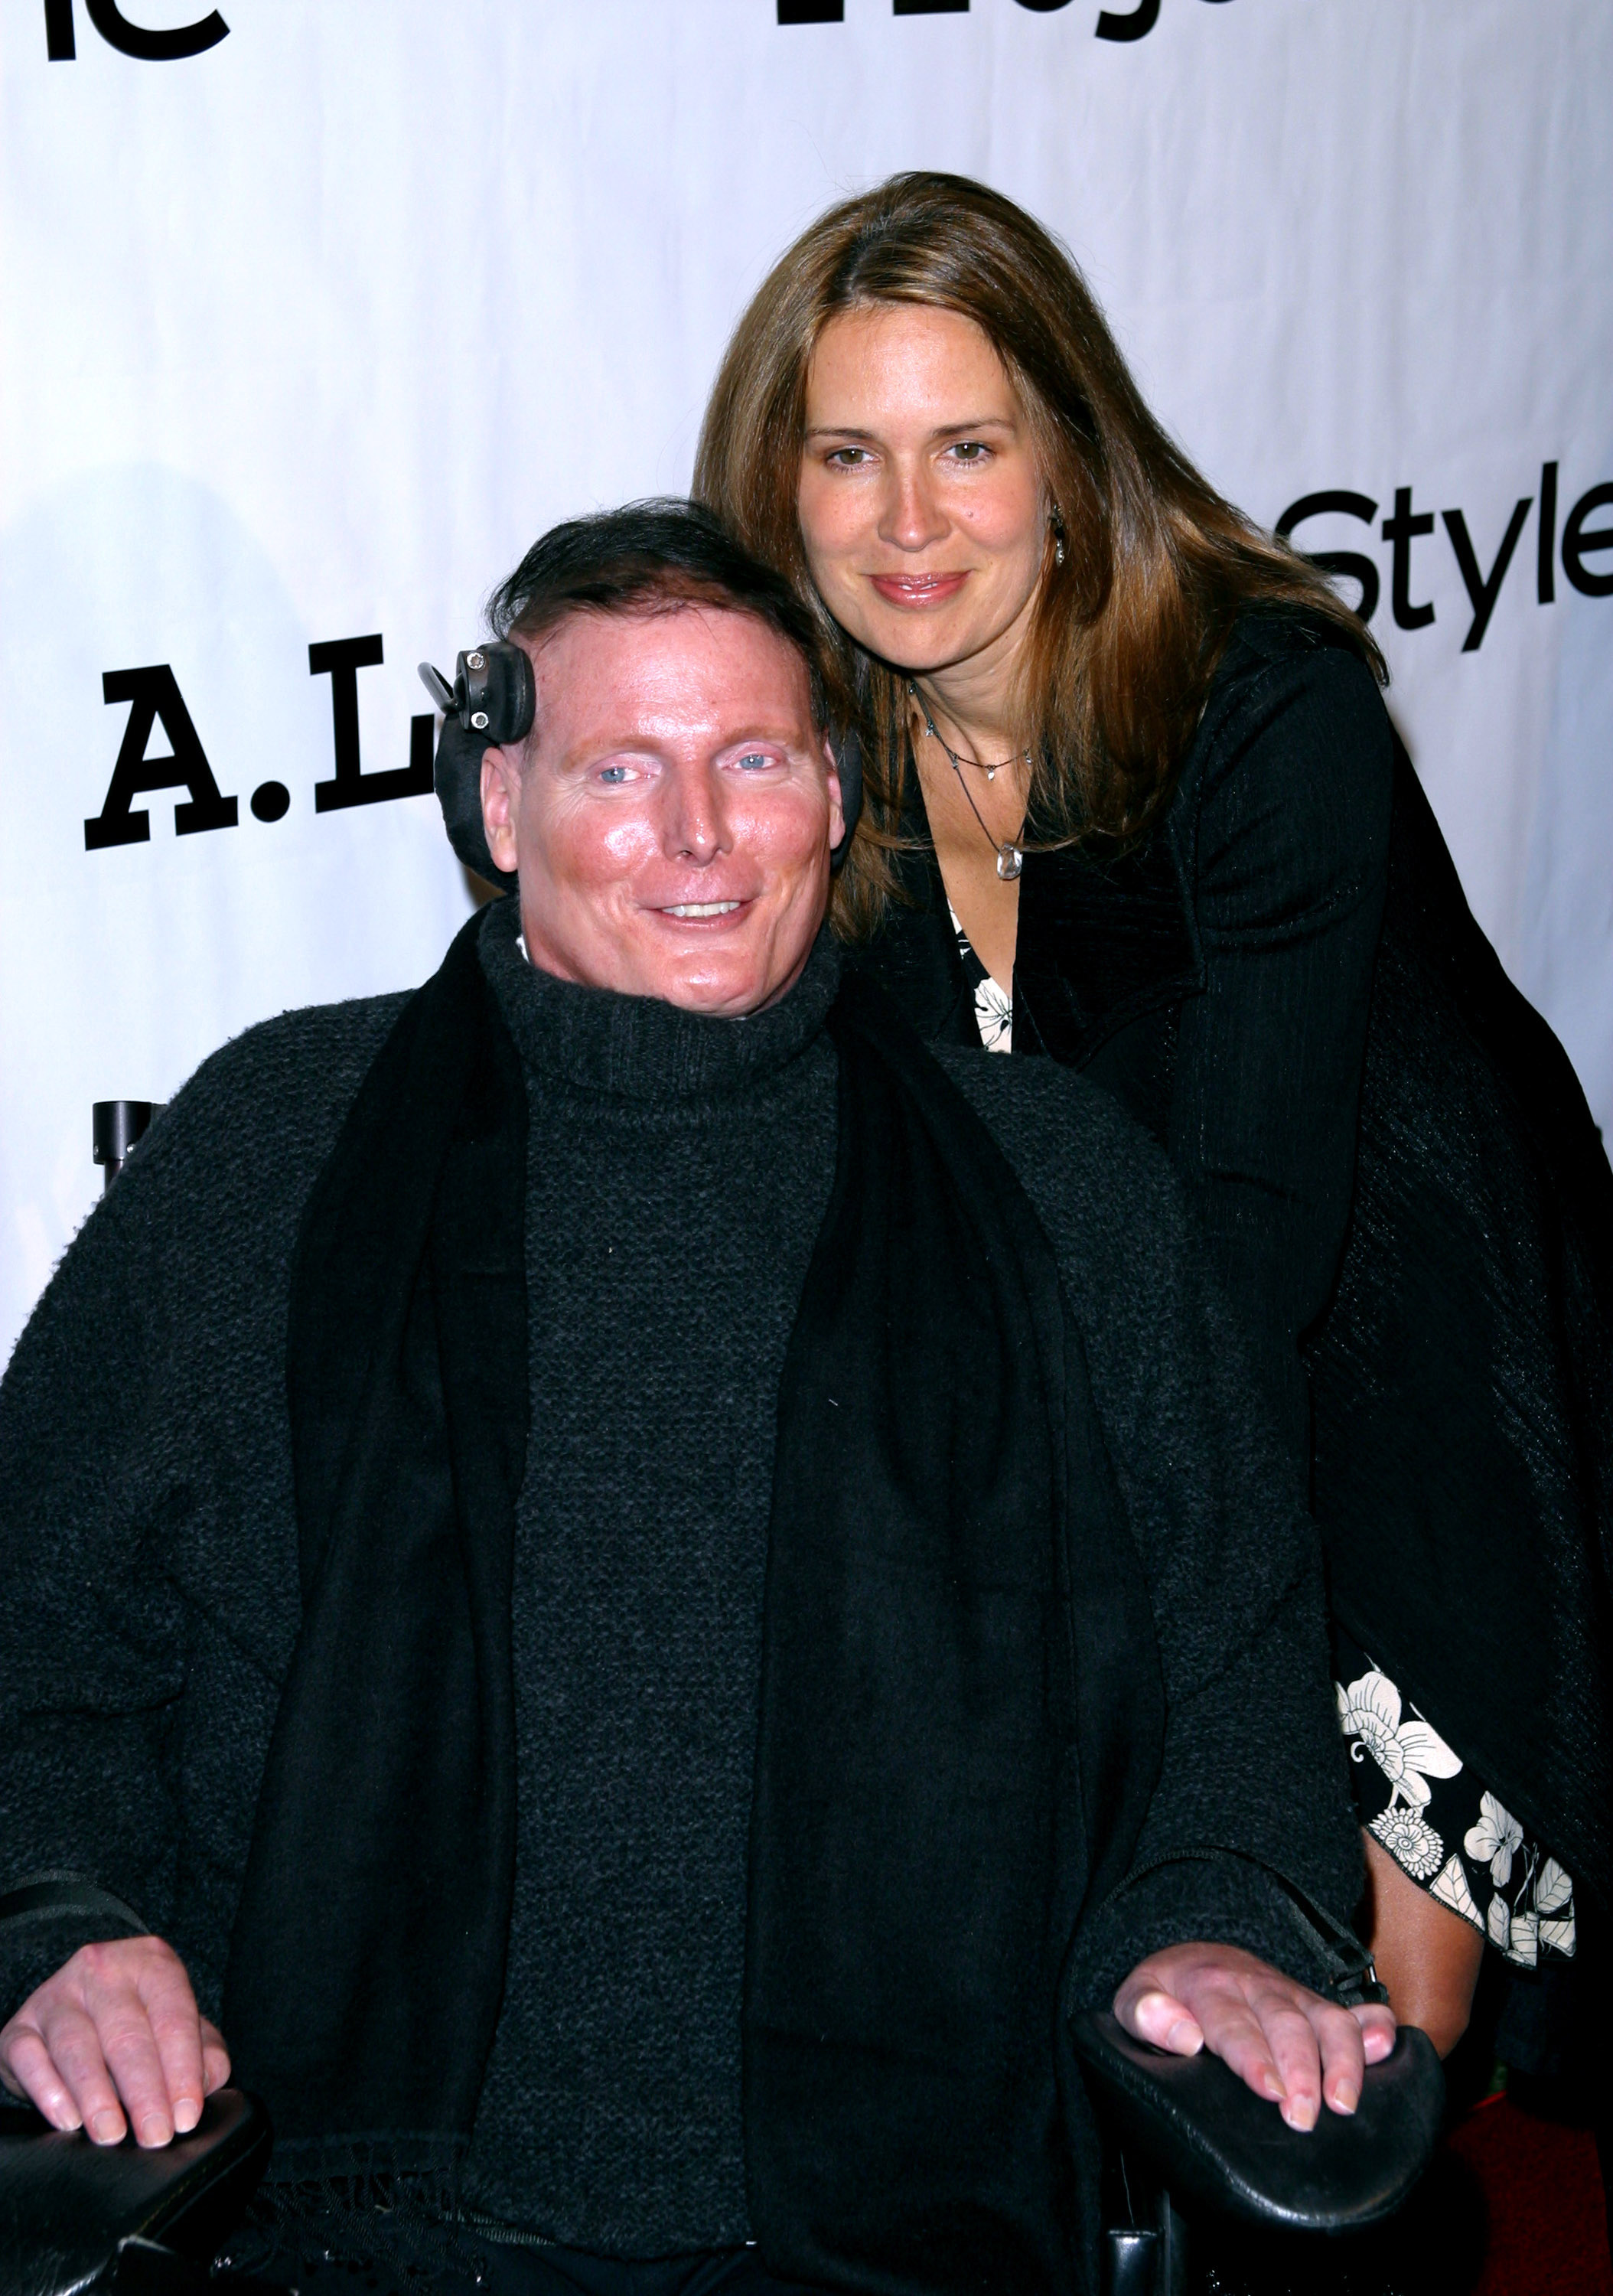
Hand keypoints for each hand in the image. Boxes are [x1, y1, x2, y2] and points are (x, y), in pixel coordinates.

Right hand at [0, 1936, 229, 2146]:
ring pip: (76, 2045)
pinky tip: (68, 2119)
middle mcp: (102, 1969)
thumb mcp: (179, 2027)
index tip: (185, 2116)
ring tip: (111, 2134)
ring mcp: (56, 1995)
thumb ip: (204, 2054)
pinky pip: (29, 2056)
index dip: (183, 2069)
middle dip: (144, 2091)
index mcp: (152, 1963)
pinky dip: (48, 2089)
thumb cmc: (142, 2023)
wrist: (78, 2007)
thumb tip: (205, 2086)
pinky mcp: (19, 2026)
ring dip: (96, 2095)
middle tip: (154, 2135)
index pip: (173, 2016)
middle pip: (126, 2034)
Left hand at [1113, 1940, 1395, 2130]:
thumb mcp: (1135, 1995)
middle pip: (1287, 2024)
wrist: (1193, 1955)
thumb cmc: (1165, 1991)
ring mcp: (1292, 1994)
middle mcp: (1258, 1987)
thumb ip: (1145, 2013)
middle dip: (1301, 2070)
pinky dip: (1377, 2026)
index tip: (1271, 2091)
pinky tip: (1389, 2046)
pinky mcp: (1315, 2004)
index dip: (1255, 2058)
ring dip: (1342, 2059)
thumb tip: (1183, 2037)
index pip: (1235, 2023)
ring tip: (1345, 2103)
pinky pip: (1355, 2009)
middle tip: (1305, 2117)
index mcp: (1211, 1986)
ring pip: (1327, 2018)